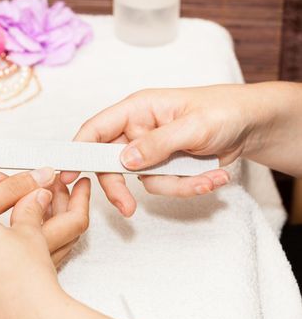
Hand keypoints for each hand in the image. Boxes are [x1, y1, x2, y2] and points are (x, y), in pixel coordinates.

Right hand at [61, 84, 274, 215]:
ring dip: (177, 185)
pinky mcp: (166, 167)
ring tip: (211, 175)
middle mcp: (138, 130)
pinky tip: (214, 175)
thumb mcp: (194, 126)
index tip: (67, 176)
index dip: (78, 150)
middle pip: (110, 163)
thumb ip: (158, 144)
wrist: (252, 126)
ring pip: (143, 180)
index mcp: (138, 109)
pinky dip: (190, 187)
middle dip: (121, 187)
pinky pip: (166, 187)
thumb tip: (124, 161)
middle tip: (127, 209)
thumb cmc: (225, 111)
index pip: (96, 129)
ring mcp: (152, 151)